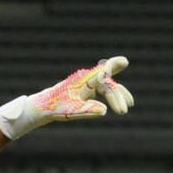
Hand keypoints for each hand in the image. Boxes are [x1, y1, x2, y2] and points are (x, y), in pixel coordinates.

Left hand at [0, 56, 133, 139]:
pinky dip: (112, 97)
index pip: (102, 72)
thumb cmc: (56, 107)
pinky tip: (119, 105)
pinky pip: (104, 90)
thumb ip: (87, 110)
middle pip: (108, 84)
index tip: (124, 61)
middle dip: (117, 97)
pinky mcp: (88, 89)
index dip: (113, 66)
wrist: (44, 107)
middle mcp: (87, 79)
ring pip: (108, 87)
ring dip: (118, 96)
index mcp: (83, 80)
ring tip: (127, 106)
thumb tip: (104, 111)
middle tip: (122, 111)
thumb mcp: (71, 111)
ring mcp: (89, 83)